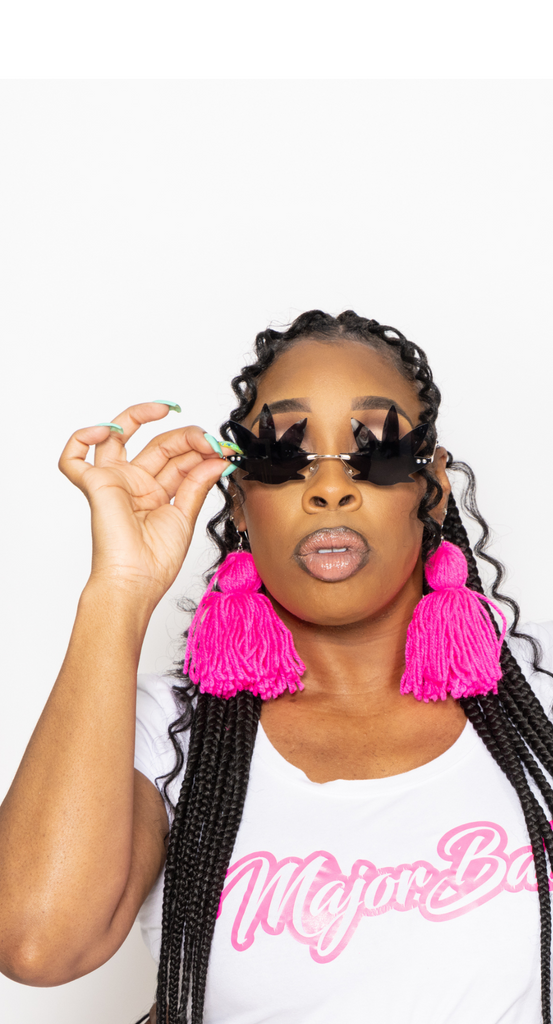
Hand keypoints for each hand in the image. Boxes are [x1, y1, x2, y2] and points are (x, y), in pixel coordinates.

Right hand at [58, 402, 229, 602]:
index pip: (179, 458)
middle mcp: (134, 483)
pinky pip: (73, 458)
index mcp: (156, 492)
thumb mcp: (185, 516)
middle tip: (209, 440)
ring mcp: (114, 481)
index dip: (200, 449)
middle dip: (186, 437)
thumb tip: (216, 459)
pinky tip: (107, 430)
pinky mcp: (94, 485)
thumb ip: (197, 484)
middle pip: (158, 444)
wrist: (137, 581)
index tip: (224, 450)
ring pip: (119, 435)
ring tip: (167, 411)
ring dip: (141, 416)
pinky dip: (83, 437)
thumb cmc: (156, 560)